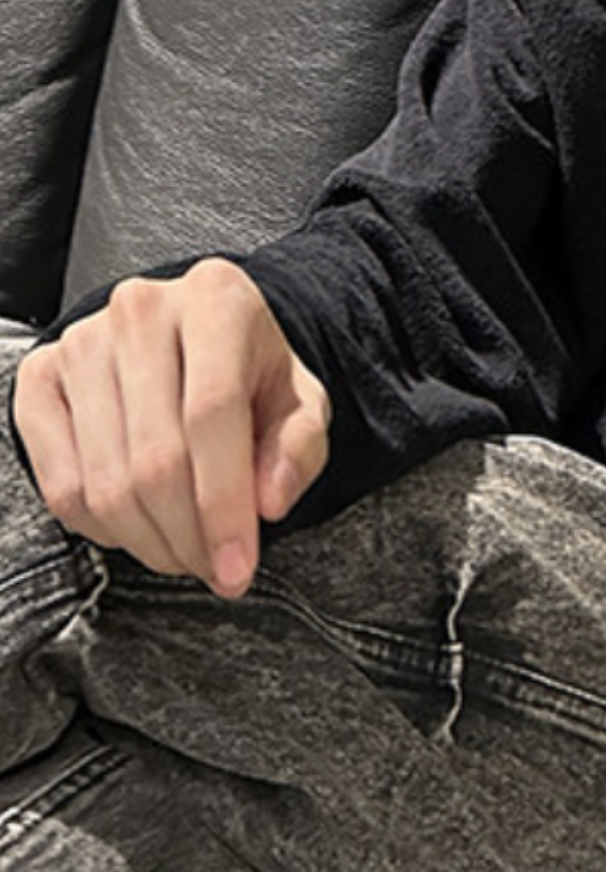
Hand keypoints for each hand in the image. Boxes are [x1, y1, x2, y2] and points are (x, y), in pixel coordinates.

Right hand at [12, 259, 329, 597]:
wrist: (192, 336)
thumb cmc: (250, 372)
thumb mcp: (300, 401)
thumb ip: (300, 448)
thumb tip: (269, 502)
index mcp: (216, 300)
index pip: (212, 414)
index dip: (224, 505)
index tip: (239, 568)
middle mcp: (140, 311)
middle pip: (155, 458)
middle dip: (189, 537)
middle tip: (216, 570)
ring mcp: (80, 342)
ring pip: (105, 481)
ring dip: (149, 542)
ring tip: (186, 553)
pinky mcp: (39, 379)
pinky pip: (61, 484)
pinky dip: (102, 529)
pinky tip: (140, 529)